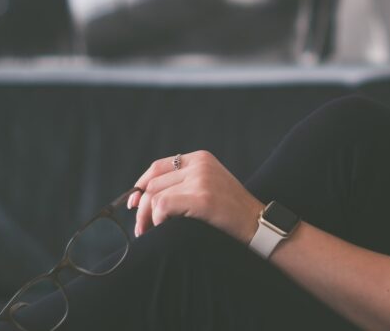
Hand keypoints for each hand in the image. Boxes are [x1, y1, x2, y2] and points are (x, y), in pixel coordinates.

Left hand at [127, 150, 264, 243]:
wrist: (257, 222)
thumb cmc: (231, 211)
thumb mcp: (209, 185)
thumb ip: (183, 183)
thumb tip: (142, 196)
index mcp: (201, 158)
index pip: (158, 167)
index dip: (141, 185)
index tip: (133, 203)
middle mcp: (200, 164)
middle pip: (153, 183)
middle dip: (141, 207)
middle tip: (141, 227)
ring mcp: (202, 179)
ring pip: (155, 196)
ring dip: (147, 217)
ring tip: (149, 231)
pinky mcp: (202, 197)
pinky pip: (163, 206)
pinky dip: (157, 219)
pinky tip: (163, 228)